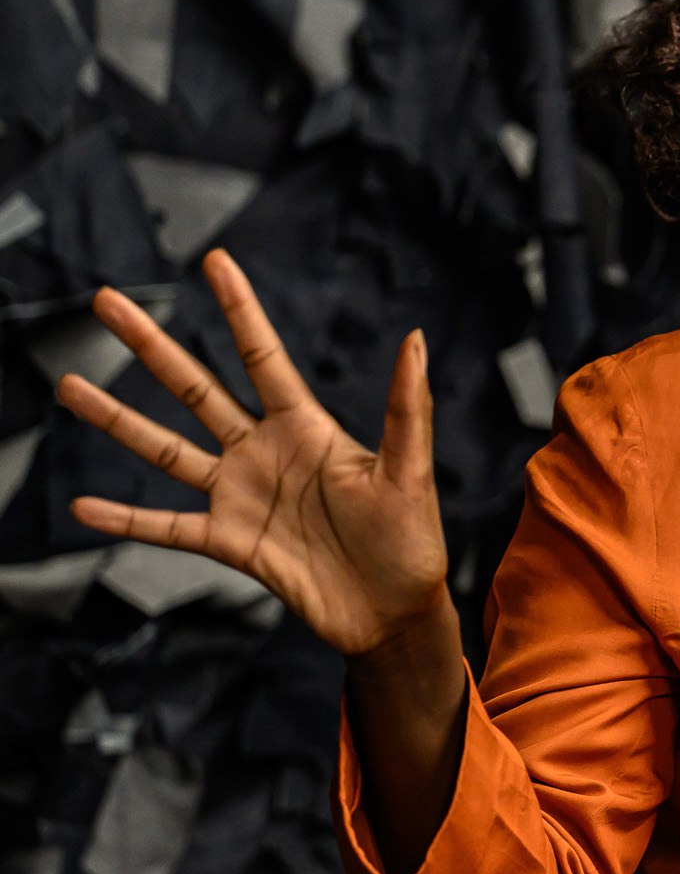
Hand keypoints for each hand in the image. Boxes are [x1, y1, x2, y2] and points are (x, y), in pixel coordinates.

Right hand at [56, 249, 449, 656]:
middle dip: (150, 346)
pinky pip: (166, 528)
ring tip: (68, 386)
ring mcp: (240, 496)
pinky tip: (82, 507)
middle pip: (196, 389)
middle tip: (106, 301)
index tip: (214, 260)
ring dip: (116, 419)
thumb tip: (417, 339)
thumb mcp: (411, 471)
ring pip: (166, 450)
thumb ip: (407, 408)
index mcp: (308, 427)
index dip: (239, 310)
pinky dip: (124, 520)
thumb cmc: (412, 539)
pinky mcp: (229, 543)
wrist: (393, 613)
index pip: (262, 356)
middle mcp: (264, 452)